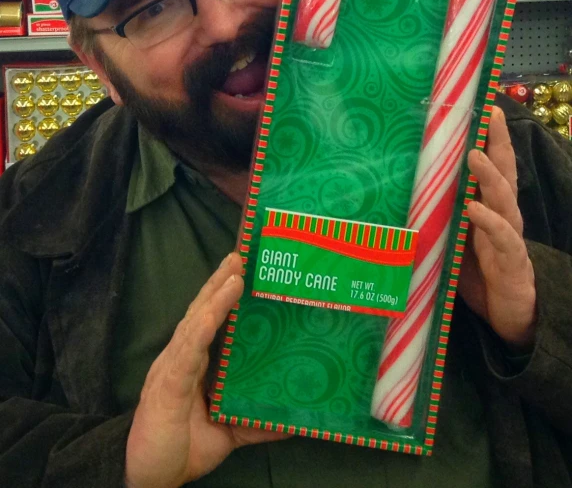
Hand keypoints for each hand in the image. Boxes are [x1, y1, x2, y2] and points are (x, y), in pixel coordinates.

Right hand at [125, 252, 285, 487]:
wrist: (150, 478)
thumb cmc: (184, 447)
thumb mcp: (229, 431)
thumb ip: (256, 421)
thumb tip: (294, 420)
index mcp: (195, 363)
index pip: (211, 320)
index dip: (224, 295)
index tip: (244, 270)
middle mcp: (183, 358)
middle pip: (202, 311)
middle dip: (220, 282)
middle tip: (240, 255)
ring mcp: (173, 369)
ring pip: (195, 324)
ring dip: (214, 298)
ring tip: (233, 274)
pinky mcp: (167, 387)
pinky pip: (185, 355)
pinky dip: (199, 332)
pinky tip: (211, 315)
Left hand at [458, 106, 536, 350]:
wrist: (508, 316)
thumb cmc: (478, 274)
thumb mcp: (454, 240)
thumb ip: (439, 217)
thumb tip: (404, 193)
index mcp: (490, 208)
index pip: (494, 167)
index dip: (491, 138)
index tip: (485, 108)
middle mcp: (503, 216)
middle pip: (504, 173)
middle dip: (497, 143)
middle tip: (488, 115)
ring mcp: (509, 237)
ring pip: (505, 200)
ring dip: (490, 176)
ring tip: (475, 155)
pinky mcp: (512, 262)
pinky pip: (503, 238)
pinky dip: (489, 222)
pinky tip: (475, 208)